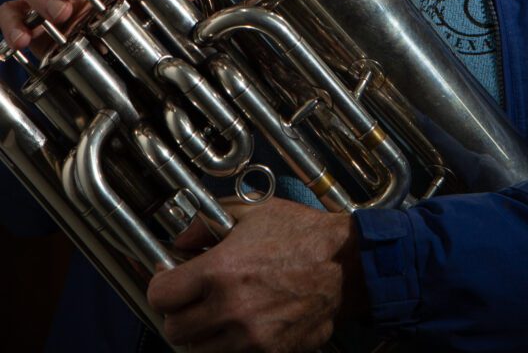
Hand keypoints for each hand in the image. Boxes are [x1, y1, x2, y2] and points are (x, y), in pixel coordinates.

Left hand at [147, 196, 366, 352]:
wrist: (344, 264)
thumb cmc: (300, 234)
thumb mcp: (250, 212)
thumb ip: (206, 223)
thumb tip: (180, 240)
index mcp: (221, 271)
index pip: (161, 296)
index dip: (160, 285)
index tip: (167, 279)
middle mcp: (230, 309)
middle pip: (174, 331)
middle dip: (177, 312)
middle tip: (190, 298)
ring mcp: (249, 338)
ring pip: (198, 351)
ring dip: (200, 334)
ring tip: (215, 312)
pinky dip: (228, 345)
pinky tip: (239, 323)